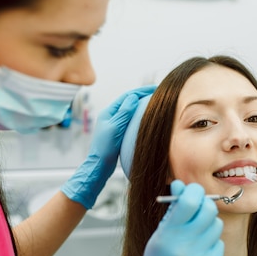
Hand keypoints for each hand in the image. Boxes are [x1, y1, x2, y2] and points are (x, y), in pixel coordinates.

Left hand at [61, 85, 155, 208]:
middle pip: (129, 102)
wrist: (99, 167)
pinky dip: (139, 118)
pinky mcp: (118, 134)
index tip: (155, 88)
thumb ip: (124, 112)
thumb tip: (133, 96)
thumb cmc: (104, 148)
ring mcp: (114, 125)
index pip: (127, 96)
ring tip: (155, 105)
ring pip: (130, 112)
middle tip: (158, 95)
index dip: (141, 91)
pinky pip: (131, 122)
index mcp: (109, 112)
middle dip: (142, 96)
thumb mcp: (115, 127)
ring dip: (141, 106)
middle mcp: (111, 117)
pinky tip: (147, 122)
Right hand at [111, 180, 223, 255]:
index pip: (190, 202)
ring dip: (208, 225)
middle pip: (209, 211)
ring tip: (196, 235)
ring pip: (216, 226)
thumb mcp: (159, 234)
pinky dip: (211, 244)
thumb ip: (172, 210)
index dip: (195, 192)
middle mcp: (184, 247)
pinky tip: (199, 252)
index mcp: (167, 236)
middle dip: (204, 205)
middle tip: (197, 210)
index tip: (193, 193)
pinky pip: (219, 244)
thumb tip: (181, 185)